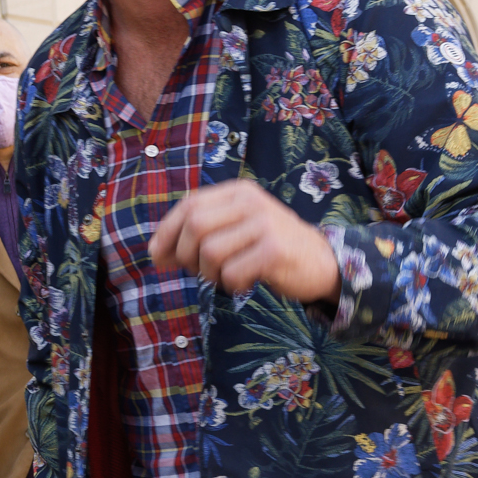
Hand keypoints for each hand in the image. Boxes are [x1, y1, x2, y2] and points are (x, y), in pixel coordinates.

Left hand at [150, 178, 338, 302]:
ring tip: (227, 276)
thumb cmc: (269, 247)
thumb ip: (198, 234)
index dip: (166, 232)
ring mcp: (265, 224)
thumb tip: (155, 253)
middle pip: (194, 227)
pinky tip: (245, 282)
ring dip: (209, 274)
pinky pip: (231, 273)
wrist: (322, 262)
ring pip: (210, 253)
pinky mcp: (274, 251)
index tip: (158, 256)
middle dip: (185, 256)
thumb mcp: (235, 229)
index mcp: (238, 192)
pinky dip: (230, 285)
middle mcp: (251, 202)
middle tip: (200, 271)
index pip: (189, 205)